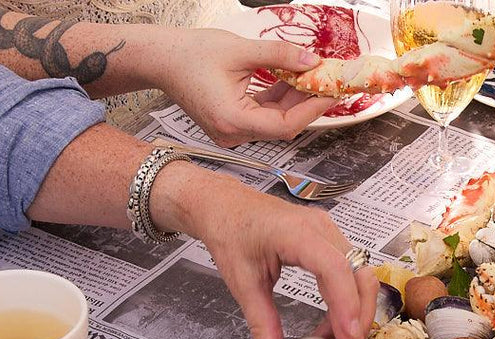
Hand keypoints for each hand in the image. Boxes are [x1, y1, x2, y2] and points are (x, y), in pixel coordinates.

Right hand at [151, 29, 334, 145]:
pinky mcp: (231, 123)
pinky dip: (278, 99)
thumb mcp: (241, 50)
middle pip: (282, 125)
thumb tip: (311, 61)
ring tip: (312, 76)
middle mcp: (231, 133)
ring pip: (274, 121)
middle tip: (328, 82)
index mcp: (231, 120)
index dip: (312, 110)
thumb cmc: (190, 55)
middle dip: (306, 103)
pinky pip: (262, 115)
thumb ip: (280, 55)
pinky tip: (291, 79)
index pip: (284, 125)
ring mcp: (231, 131)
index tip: (331, 93)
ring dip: (294, 99)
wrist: (163, 60)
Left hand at [166, 170, 374, 338]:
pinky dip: (346, 304)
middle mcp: (323, 229)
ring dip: (356, 315)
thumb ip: (261, 323)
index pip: (335, 269)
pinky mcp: (330, 242)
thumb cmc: (231, 233)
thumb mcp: (242, 282)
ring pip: (361, 277)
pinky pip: (349, 275)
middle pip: (359, 276)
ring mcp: (330, 233)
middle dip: (359, 321)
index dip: (346, 306)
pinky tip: (330, 328)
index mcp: (298, 233)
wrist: (226, 205)